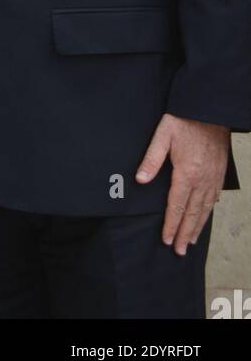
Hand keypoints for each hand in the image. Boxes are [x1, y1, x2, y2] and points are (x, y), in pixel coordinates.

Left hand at [136, 112, 229, 253]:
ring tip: (192, 241)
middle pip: (192, 213)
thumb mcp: (163, 135)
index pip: (176, 206)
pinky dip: (208, 212)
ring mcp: (213, 177)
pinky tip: (205, 217)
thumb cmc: (185, 119)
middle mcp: (202, 180)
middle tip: (180, 251)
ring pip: (205, 209)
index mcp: (186, 173)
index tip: (167, 240)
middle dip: (185, 234)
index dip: (171, 225)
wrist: (210, 108)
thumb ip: (151, 158)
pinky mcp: (219, 172)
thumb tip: (141, 180)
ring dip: (198, 227)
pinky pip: (214, 198)